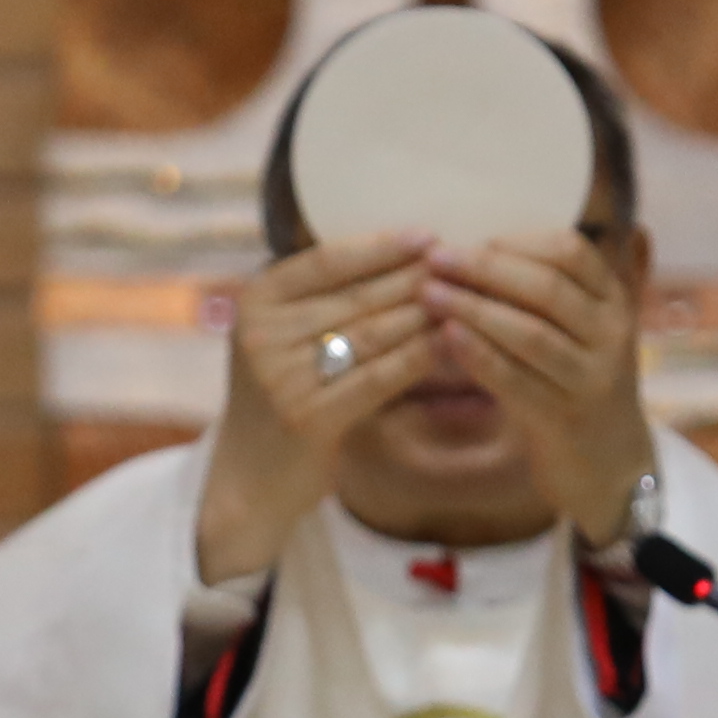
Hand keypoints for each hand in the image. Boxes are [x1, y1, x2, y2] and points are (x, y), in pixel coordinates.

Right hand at [192, 232, 450, 583]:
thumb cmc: (281, 399)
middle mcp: (262, 333)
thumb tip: (400, 255)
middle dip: (414, 280)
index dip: (381, 247)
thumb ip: (322, 300)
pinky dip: (418, 359)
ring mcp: (281, 376)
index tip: (429, 236)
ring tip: (467, 300)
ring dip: (425, 315)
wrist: (249, 480)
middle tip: (463, 267)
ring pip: (371, 333)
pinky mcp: (307, 416)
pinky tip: (451, 345)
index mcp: (255, 300)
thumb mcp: (284, 339)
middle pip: (355, 296)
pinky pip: (377, 378)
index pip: (327, 261)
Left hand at [421, 226, 655, 549]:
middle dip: (485, 270)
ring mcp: (592, 379)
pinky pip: (517, 381)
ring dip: (474, 310)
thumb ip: (546, 292)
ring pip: (531, 334)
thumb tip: (476, 249)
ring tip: (429, 294)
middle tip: (435, 259)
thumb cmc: (578, 382)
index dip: (516, 243)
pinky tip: (445, 338)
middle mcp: (610, 335)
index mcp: (613, 301)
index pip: (571, 252)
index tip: (469, 241)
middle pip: (547, 289)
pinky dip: (479, 356)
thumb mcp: (579, 330)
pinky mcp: (565, 419)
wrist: (610, 463)